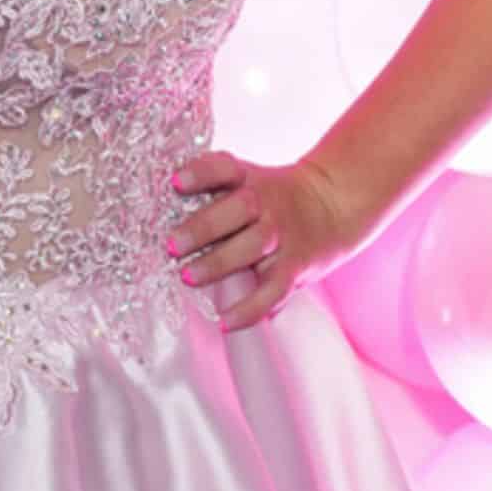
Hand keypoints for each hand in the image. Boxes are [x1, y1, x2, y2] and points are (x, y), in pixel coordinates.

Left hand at [163, 151, 360, 332]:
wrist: (334, 204)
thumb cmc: (273, 196)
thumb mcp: (248, 179)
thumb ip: (212, 188)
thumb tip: (157, 204)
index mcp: (250, 178)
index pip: (224, 168)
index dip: (200, 173)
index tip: (175, 181)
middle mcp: (267, 204)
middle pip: (239, 208)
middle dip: (204, 226)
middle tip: (172, 244)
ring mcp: (283, 235)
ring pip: (253, 246)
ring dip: (219, 263)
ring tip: (188, 277)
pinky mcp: (295, 267)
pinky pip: (274, 290)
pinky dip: (250, 309)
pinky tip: (224, 322)